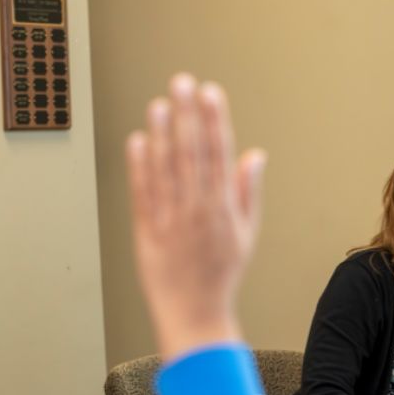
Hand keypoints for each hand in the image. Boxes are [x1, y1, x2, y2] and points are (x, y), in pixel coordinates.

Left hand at [125, 73, 266, 359]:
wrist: (194, 311)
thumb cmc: (221, 272)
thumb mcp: (246, 233)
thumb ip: (247, 190)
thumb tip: (254, 155)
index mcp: (224, 209)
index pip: (219, 155)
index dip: (215, 121)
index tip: (211, 94)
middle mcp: (198, 210)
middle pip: (192, 154)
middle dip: (188, 115)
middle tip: (183, 83)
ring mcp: (171, 219)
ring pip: (166, 168)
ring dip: (162, 133)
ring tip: (159, 103)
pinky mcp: (147, 229)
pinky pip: (143, 191)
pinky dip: (140, 164)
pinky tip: (139, 139)